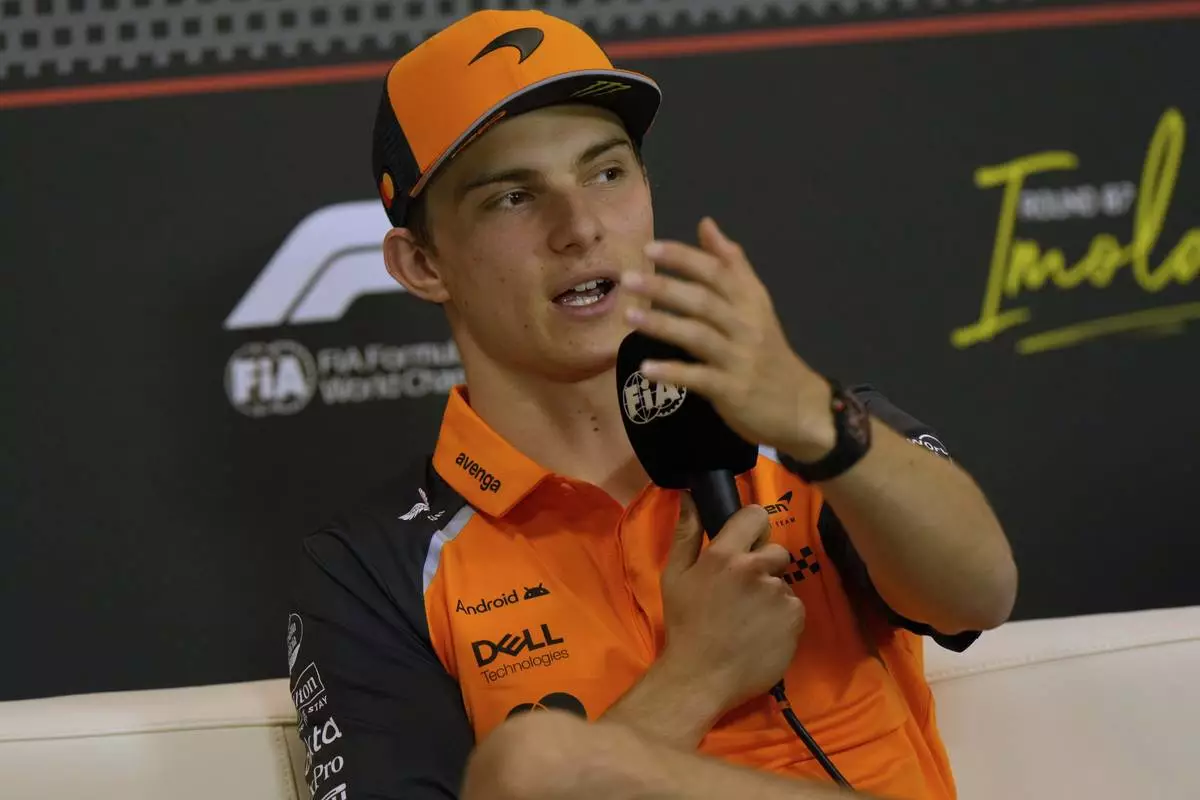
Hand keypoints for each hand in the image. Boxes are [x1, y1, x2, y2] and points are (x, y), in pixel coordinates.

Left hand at [622, 217, 834, 460]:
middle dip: (665, 288)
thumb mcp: (755, 304)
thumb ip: (731, 264)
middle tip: (628, 280)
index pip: (717, 271)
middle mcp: (746, 325)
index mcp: (750, 301)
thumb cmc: (767, 350)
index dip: (684, 258)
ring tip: (629, 317)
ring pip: (698, 336)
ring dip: (662, 325)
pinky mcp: (732, 390)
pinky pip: (698, 377)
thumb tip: (706, 224)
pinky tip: (646, 368)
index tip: (650, 248)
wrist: (798, 404)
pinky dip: (672, 372)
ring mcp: (739, 358)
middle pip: (704, 301)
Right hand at [659, 495, 804, 712]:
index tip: (745, 543)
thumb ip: (687, 534)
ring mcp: (778, 594)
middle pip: (776, 551)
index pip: (755, 516)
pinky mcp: (795, 619)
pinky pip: (794, 607)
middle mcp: (756, 569)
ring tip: (749, 619)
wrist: (701, 677)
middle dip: (763, 565)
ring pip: (783, 582)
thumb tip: (690, 496)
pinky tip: (762, 633)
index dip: (752, 527)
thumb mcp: (675, 577)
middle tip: (742, 592)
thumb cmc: (684, 625)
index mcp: (725, 555)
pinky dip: (782, 617)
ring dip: (771, 594)